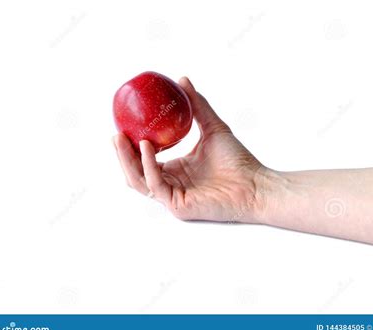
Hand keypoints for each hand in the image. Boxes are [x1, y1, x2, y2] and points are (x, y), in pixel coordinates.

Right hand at [113, 77, 266, 222]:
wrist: (256, 184)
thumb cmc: (238, 161)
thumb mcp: (213, 127)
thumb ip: (197, 107)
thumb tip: (183, 80)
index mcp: (176, 170)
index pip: (145, 160)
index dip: (131, 146)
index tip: (124, 125)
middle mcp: (171, 184)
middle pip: (136, 172)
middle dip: (122, 154)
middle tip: (116, 133)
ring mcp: (173, 197)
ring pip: (139, 181)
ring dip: (128, 161)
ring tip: (122, 139)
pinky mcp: (178, 206)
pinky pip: (156, 185)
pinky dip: (148, 166)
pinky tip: (147, 147)